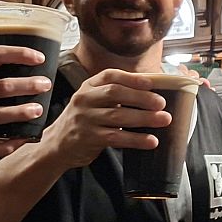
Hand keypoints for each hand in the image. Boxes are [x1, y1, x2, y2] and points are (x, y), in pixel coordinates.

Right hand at [35, 69, 170, 170]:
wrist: (57, 145)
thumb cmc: (84, 120)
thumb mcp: (94, 101)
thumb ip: (116, 94)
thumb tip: (152, 90)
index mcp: (88, 86)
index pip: (110, 76)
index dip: (132, 78)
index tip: (151, 83)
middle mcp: (84, 100)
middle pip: (115, 93)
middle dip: (141, 97)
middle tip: (162, 103)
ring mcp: (84, 119)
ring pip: (117, 116)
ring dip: (144, 118)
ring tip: (164, 120)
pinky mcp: (88, 138)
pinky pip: (116, 137)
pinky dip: (136, 139)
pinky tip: (151, 141)